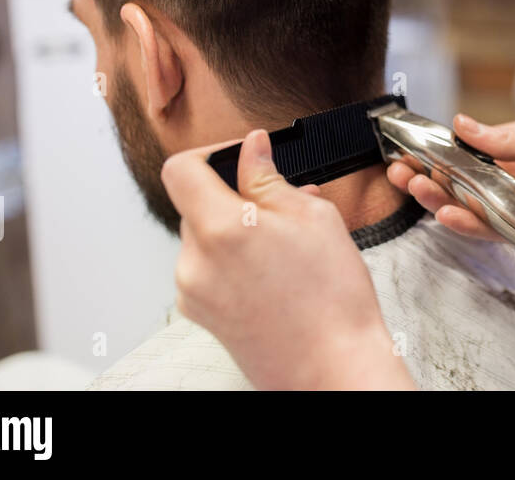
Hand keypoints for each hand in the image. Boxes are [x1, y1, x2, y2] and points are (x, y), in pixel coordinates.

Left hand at [162, 129, 414, 389]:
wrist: (334, 367)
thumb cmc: (332, 300)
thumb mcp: (313, 216)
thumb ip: (269, 178)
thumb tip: (252, 149)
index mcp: (220, 228)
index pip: (180, 169)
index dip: (209, 153)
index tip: (238, 156)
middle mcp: (195, 262)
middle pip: (195, 205)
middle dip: (235, 196)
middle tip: (281, 203)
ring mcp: (194, 293)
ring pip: (205, 238)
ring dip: (237, 229)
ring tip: (286, 244)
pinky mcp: (203, 315)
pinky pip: (209, 270)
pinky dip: (234, 260)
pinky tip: (275, 271)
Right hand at [386, 114, 514, 266]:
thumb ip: (508, 139)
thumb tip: (462, 123)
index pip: (466, 147)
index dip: (436, 147)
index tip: (407, 144)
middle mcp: (509, 180)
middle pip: (457, 179)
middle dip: (426, 174)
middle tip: (399, 170)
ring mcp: (514, 209)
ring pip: (465, 206)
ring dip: (438, 198)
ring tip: (415, 187)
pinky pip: (487, 231)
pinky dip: (465, 223)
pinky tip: (447, 213)